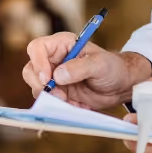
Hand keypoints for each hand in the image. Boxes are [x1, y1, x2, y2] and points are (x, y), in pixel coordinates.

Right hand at [20, 32, 151, 109]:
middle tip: (58, 95)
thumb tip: (58, 75)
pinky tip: (76, 105)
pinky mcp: (58, 93)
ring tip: (71, 101)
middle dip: (40, 86)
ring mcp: (54, 78)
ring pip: (37, 88)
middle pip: (30, 70)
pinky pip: (49, 102)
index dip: (38, 63)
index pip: (37, 48)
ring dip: (50, 98)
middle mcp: (53, 60)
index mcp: (61, 45)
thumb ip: (80, 67)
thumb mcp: (100, 64)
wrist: (121, 85)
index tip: (48, 79)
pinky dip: (59, 107)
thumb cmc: (113, 67)